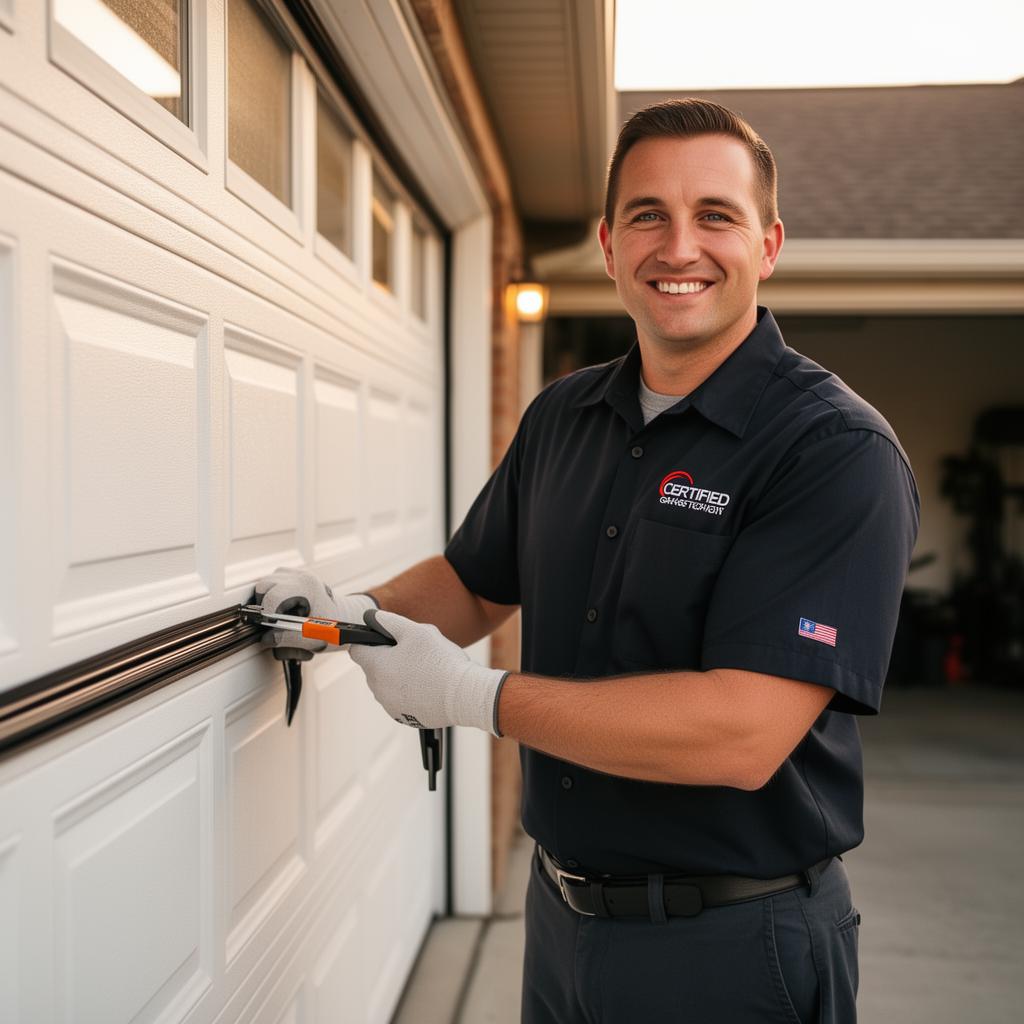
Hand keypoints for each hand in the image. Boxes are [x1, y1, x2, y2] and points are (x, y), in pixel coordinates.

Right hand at [252, 567, 376, 661]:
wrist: (346, 616)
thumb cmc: (334, 625)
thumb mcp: (312, 637)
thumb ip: (287, 639)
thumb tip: (267, 639)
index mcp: (306, 586)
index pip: (272, 597)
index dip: (266, 615)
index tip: (268, 627)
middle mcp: (300, 576)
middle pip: (263, 587)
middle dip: (265, 608)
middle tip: (274, 623)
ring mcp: (295, 574)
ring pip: (265, 586)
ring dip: (269, 603)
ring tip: (283, 617)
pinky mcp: (292, 578)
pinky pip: (272, 586)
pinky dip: (274, 599)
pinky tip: (286, 610)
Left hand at [349, 610, 508, 734]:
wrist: (464, 695)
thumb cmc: (440, 661)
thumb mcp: (416, 631)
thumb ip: (389, 621)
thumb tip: (372, 616)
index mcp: (376, 666)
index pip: (356, 650)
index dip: (368, 640)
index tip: (384, 638)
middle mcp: (378, 689)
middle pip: (373, 668)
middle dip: (387, 658)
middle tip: (413, 652)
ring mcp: (390, 706)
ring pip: (387, 684)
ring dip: (398, 676)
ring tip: (424, 669)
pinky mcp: (404, 718)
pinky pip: (399, 700)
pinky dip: (409, 693)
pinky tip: (428, 685)